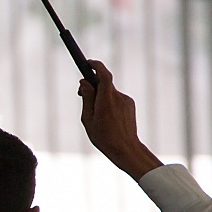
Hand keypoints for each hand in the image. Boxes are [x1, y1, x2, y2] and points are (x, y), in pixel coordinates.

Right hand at [78, 60, 162, 180]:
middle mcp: (118, 97)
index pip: (104, 75)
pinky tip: (107, 118)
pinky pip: (116, 98)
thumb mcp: (88, 119)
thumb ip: (86, 98)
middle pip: (104, 83)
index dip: (96, 65)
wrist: (125, 149)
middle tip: (81, 93)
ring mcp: (125, 100)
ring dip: (101, 97)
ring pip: (109, 92)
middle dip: (92, 85)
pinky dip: (109, 103)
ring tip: (97, 115)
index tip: (88, 63)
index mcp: (106, 100)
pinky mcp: (130, 104)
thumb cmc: (104, 137)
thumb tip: (84, 83)